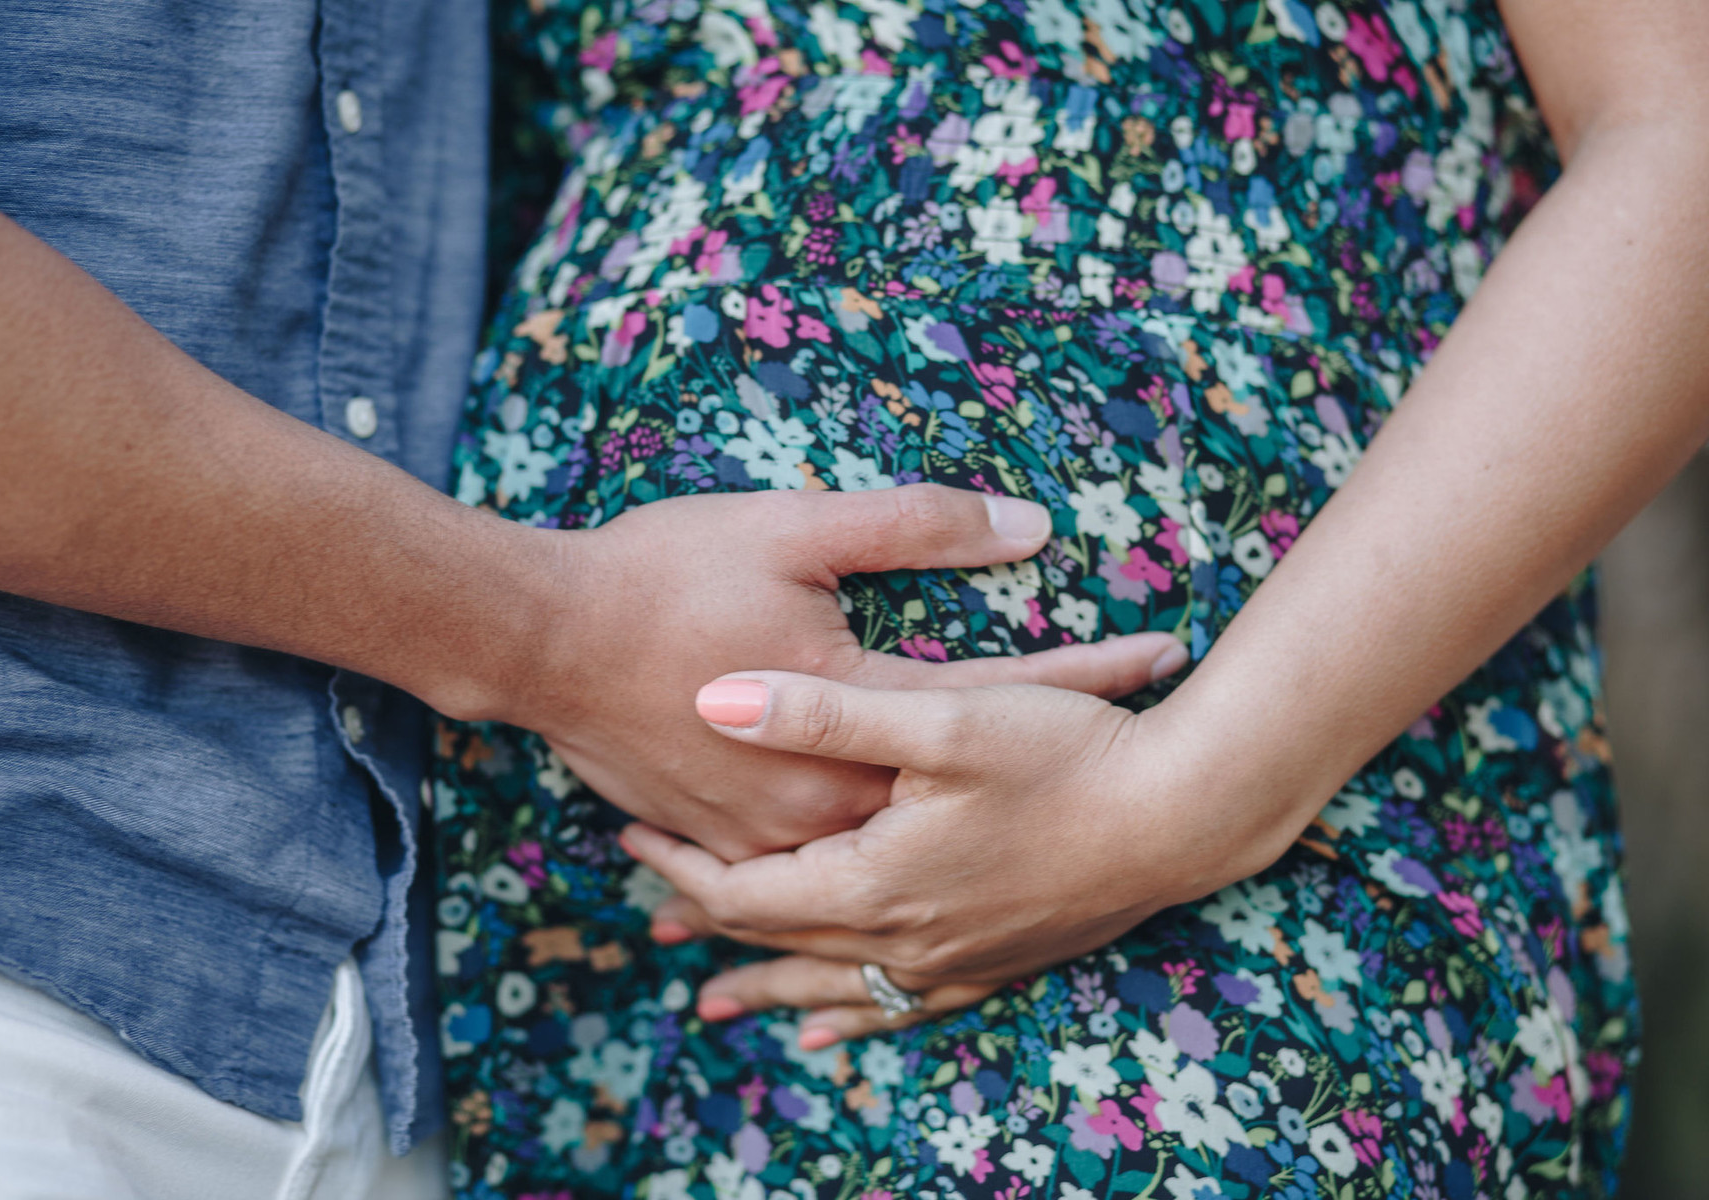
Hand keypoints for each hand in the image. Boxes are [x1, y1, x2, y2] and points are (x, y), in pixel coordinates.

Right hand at [453, 486, 1185, 859]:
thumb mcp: (794, 528)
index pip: (1007, 693)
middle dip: (1054, 764)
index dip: (1089, 672)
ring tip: (1054, 823)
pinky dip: (879, 865)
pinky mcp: (729, 842)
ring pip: (900, 848)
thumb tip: (1028, 526)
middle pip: (968, 788)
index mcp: (860, 717)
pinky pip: (821, 876)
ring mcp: (777, 833)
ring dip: (977, 829)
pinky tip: (912, 870)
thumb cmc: (664, 574)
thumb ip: (917, 526)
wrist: (541, 641)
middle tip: (1137, 749)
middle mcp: (831, 799)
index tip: (1163, 654)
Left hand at [618, 667, 1313, 1044]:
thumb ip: (820, 712)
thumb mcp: (937, 718)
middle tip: (649, 918)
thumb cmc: (1066, 754)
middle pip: (777, 944)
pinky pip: (899, 1009)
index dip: (678, 868)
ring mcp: (953, 961)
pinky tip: (830, 1028)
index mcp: (873, 881)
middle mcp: (903, 938)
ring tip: (714, 1001)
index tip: (632, 836)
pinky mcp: (996, 963)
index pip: (742, 893)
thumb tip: (711, 699)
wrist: (1183, 814)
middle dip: (708, 926)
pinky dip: (850, 1016)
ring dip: (766, 986)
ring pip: (831, 986)